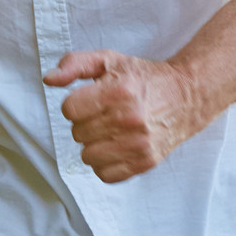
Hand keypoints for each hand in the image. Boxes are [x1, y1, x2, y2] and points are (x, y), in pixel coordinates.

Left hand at [44, 50, 211, 183]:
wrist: (186, 96)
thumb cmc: (143, 77)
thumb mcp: (108, 60)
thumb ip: (75, 64)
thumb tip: (49, 79)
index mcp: (118, 92)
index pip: (69, 110)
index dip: (76, 104)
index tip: (91, 99)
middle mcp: (129, 120)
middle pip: (77, 133)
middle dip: (86, 123)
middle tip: (105, 114)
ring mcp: (139, 144)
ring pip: (87, 156)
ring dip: (94, 144)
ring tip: (111, 130)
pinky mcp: (146, 163)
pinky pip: (105, 175)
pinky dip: (106, 163)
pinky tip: (116, 147)